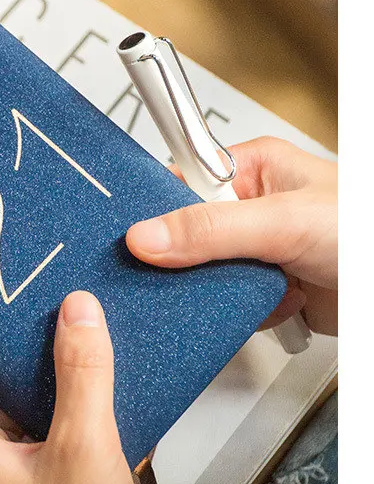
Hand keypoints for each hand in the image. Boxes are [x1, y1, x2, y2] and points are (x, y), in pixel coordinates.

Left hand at [0, 291, 175, 483]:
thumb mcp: (86, 447)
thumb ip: (81, 373)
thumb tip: (75, 304)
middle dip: (6, 347)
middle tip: (42, 300)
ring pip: (6, 408)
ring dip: (37, 379)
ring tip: (73, 332)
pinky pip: (30, 435)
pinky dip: (54, 411)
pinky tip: (93, 389)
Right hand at [127, 137, 336, 335]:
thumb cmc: (366, 232)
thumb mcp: (284, 222)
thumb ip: (212, 229)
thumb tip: (147, 236)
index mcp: (253, 168)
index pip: (182, 181)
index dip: (158, 208)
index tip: (134, 236)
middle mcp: (255, 207)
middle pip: (188, 234)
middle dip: (191, 261)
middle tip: (187, 271)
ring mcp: (263, 252)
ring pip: (207, 275)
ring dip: (221, 292)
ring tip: (246, 289)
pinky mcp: (273, 291)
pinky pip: (232, 305)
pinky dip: (243, 315)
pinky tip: (268, 308)